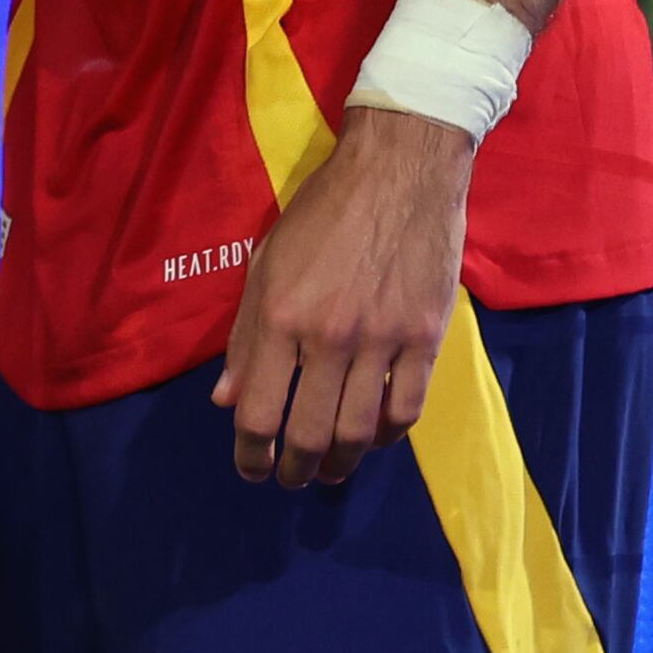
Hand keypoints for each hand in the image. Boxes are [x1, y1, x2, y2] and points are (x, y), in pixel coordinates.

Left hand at [213, 107, 471, 486]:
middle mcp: (329, 337)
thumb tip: (226, 399)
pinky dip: (385, 435)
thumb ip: (246, 337)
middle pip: (309, 432)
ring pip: (358, 431)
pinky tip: (370, 439)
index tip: (251, 469)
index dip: (251, 453)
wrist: (399, 173)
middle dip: (295, 469)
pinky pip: (406, 409)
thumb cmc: (322, 213)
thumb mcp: (266, 265)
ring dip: (339, 462)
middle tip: (290, 479)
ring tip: (327, 470)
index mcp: (280, 317)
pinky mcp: (426, 339)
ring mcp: (382, 341)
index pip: (259, 411)